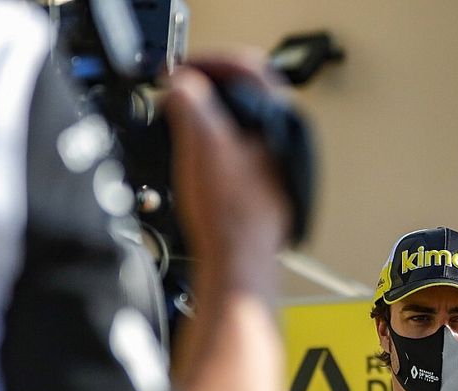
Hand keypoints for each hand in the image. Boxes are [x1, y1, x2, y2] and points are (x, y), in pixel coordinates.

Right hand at [162, 54, 291, 285]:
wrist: (237, 263)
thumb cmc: (231, 215)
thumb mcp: (201, 142)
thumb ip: (190, 100)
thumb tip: (180, 82)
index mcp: (278, 122)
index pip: (249, 67)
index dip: (209, 60)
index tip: (181, 69)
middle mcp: (283, 143)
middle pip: (242, 96)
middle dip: (203, 90)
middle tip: (175, 93)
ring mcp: (273, 167)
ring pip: (235, 126)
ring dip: (203, 119)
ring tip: (177, 125)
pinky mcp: (259, 188)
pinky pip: (232, 153)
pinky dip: (208, 146)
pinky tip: (189, 160)